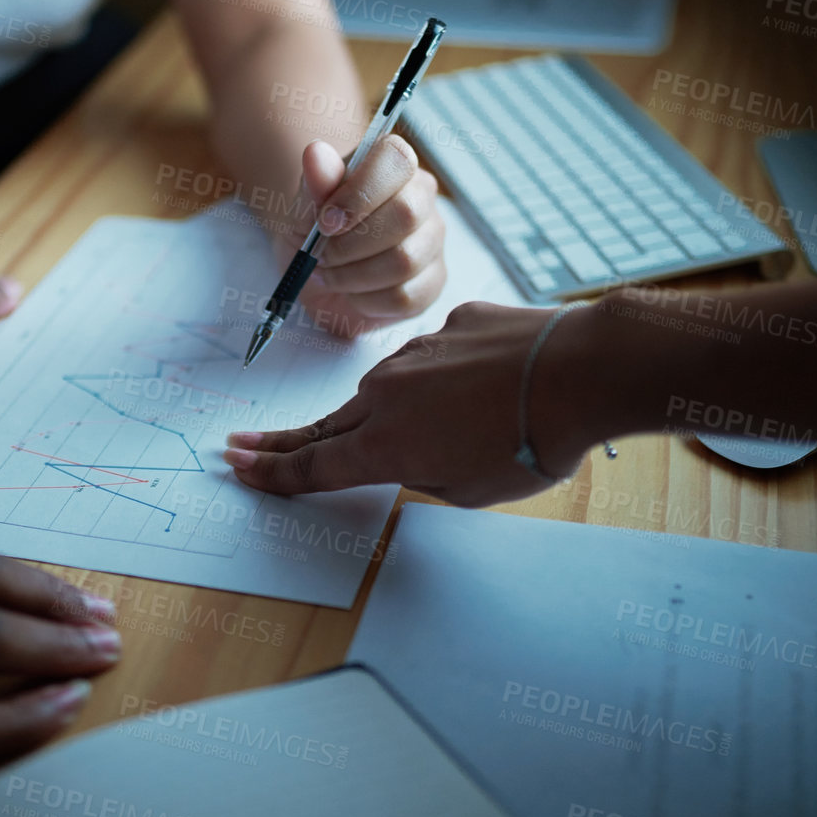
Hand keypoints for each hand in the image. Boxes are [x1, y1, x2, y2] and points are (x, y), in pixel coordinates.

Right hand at [222, 301, 607, 506]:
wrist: (577, 372)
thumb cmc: (530, 443)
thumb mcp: (472, 491)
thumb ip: (429, 475)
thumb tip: (420, 455)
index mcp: (386, 448)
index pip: (312, 466)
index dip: (273, 472)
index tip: (239, 467)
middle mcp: (388, 396)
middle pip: (326, 425)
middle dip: (282, 441)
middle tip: (243, 445)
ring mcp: (416, 355)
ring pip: (386, 388)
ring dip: (386, 409)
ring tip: (415, 425)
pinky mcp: (451, 325)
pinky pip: (436, 357)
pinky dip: (449, 376)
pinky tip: (484, 387)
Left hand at [288, 135, 446, 334]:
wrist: (316, 273)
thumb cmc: (313, 230)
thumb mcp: (302, 207)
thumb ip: (312, 184)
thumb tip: (315, 153)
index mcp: (392, 165)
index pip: (396, 159)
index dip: (359, 193)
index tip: (325, 222)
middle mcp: (422, 197)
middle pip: (406, 214)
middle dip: (352, 243)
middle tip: (322, 254)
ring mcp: (432, 240)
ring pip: (406, 260)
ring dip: (354, 275)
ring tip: (332, 273)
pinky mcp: (433, 281)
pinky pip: (406, 296)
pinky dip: (367, 300)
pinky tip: (353, 292)